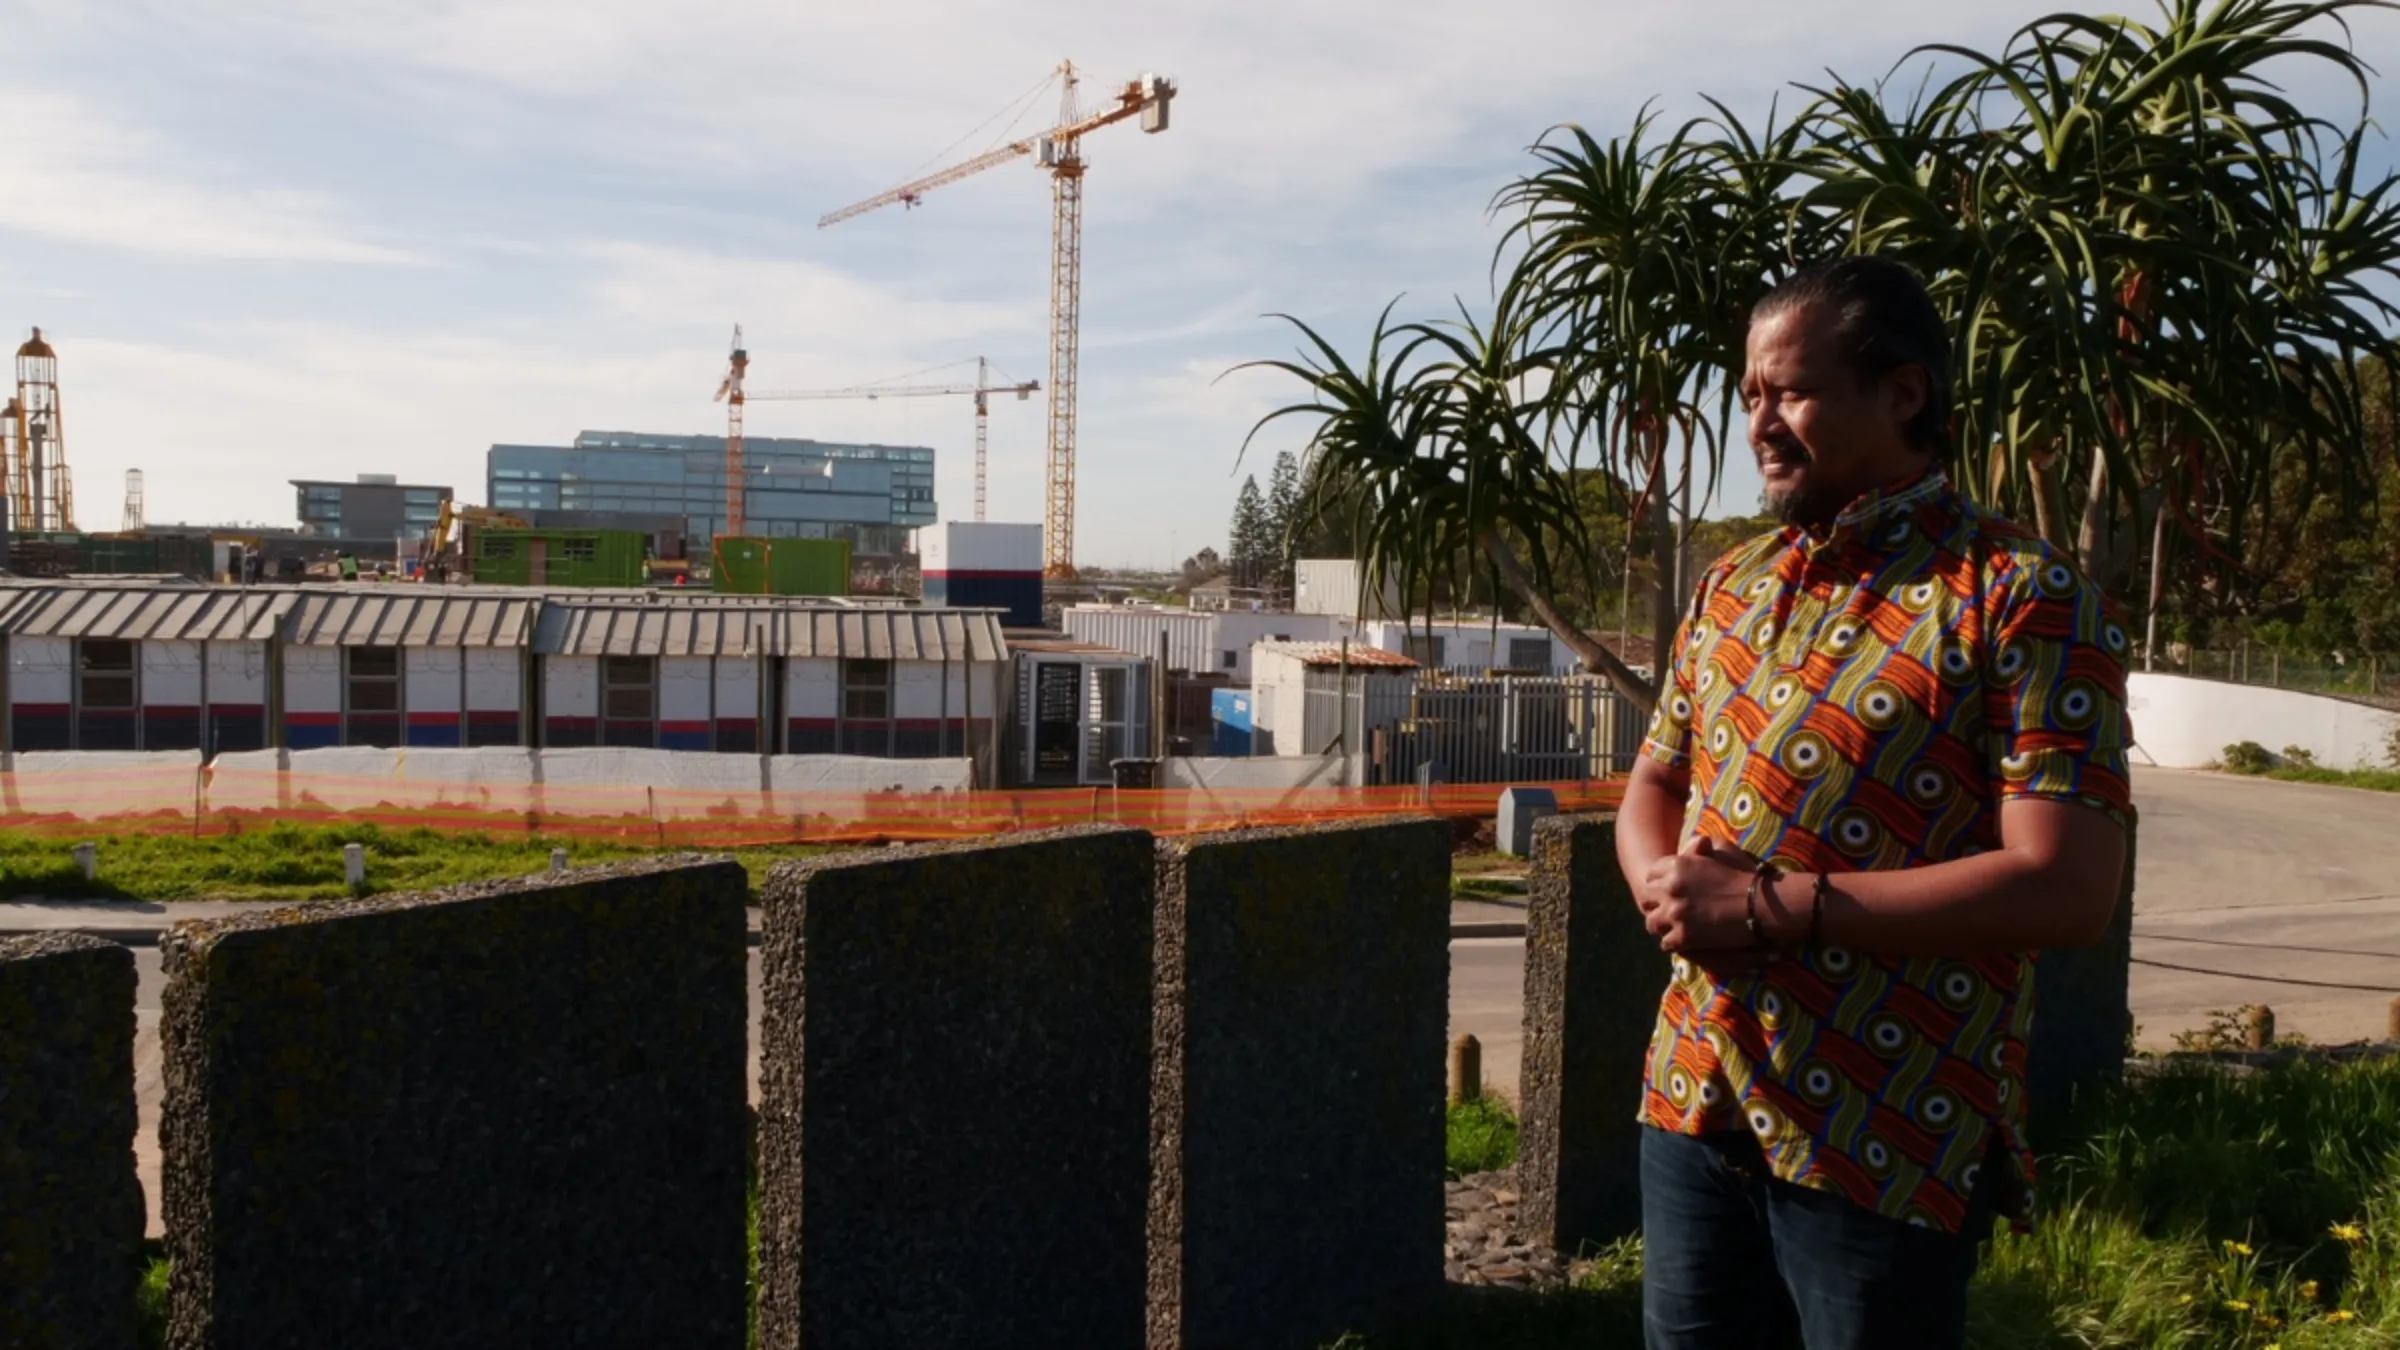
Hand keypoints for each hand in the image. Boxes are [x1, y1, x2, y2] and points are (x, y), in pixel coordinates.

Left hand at [1643, 835, 1760, 955]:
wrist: (1759, 904)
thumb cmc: (1742, 877)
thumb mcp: (1718, 854)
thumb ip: (1699, 849)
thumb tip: (1696, 842)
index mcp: (1677, 866)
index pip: (1651, 874)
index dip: (1658, 883)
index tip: (1664, 890)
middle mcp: (1670, 888)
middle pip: (1646, 897)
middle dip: (1655, 903)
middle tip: (1664, 910)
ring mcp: (1675, 913)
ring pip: (1652, 922)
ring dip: (1661, 925)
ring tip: (1670, 927)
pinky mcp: (1684, 936)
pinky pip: (1666, 943)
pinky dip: (1674, 943)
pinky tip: (1682, 941)